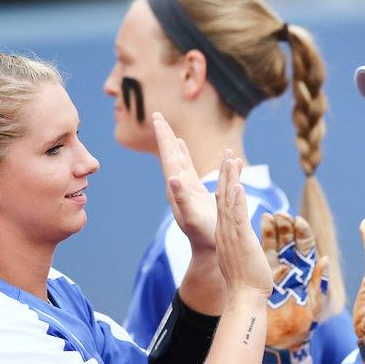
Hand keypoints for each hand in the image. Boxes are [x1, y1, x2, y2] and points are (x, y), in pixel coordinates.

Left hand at [152, 112, 216, 252]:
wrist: (208, 249)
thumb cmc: (202, 234)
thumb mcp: (191, 217)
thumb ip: (182, 198)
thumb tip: (172, 178)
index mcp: (177, 188)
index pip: (168, 157)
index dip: (163, 137)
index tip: (157, 118)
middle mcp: (179, 186)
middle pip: (170, 155)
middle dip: (165, 135)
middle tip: (156, 114)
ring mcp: (187, 189)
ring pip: (180, 160)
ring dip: (174, 144)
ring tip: (169, 129)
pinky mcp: (197, 192)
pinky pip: (192, 168)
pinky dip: (189, 155)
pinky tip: (186, 147)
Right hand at [214, 155, 273, 299]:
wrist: (245, 298)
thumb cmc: (247, 282)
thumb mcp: (241, 256)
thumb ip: (242, 244)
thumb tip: (246, 241)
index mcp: (225, 233)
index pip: (223, 203)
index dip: (225, 183)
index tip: (228, 166)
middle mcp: (224, 231)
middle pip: (222, 196)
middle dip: (225, 173)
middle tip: (227, 153)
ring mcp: (231, 235)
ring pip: (228, 202)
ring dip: (230, 179)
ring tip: (229, 159)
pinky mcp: (242, 241)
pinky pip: (238, 217)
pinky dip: (238, 201)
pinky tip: (238, 186)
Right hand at [263, 212, 329, 350]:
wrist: (282, 342)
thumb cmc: (301, 327)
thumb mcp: (314, 304)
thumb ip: (319, 283)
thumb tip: (325, 260)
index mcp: (306, 273)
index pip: (306, 247)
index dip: (303, 233)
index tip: (298, 222)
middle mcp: (292, 269)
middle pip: (290, 241)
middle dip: (287, 226)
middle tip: (282, 214)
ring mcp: (276, 271)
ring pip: (274, 244)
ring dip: (272, 229)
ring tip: (269, 216)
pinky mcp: (262, 276)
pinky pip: (261, 255)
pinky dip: (260, 241)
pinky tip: (256, 228)